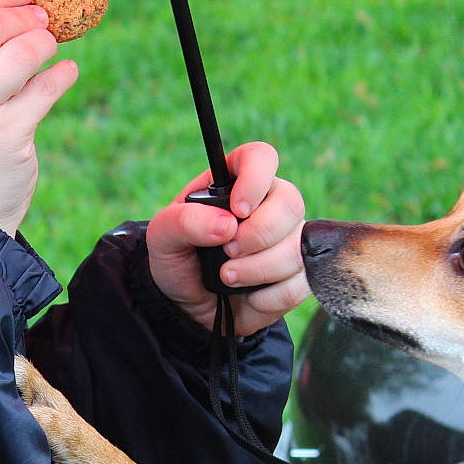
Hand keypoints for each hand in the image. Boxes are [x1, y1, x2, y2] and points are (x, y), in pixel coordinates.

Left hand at [146, 142, 307, 335]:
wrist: (188, 306)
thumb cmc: (178, 259)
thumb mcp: (162, 236)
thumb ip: (184, 222)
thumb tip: (226, 224)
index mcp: (237, 182)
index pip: (261, 157)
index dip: (255, 179)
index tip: (237, 210)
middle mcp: (270, 204)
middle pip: (291, 203)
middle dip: (257, 234)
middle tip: (227, 251)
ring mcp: (289, 239)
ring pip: (298, 247)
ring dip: (259, 269)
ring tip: (228, 277)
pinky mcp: (298, 275)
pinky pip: (301, 283)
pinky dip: (269, 296)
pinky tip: (249, 296)